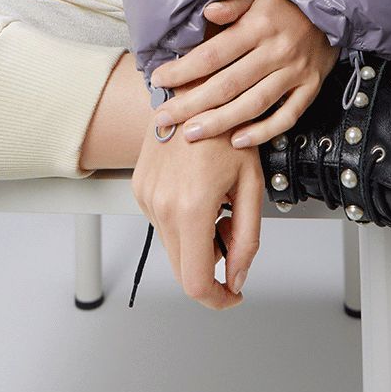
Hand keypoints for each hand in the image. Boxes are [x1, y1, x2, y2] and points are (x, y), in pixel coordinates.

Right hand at [131, 102, 261, 308]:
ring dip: (196, 241)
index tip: (233, 292)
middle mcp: (161, 207)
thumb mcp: (250, 185)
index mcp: (191, 208)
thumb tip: (238, 276)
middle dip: (211, 264)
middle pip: (183, 268)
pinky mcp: (140, 189)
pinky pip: (162, 223)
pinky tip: (197, 191)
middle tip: (230, 230)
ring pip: (172, 246)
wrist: (191, 93)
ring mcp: (147, 198)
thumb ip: (247, 238)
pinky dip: (182, 222)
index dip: (218, 298)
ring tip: (216, 202)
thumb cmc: (225, 129)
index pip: (196, 282)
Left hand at [150, 0, 340, 148]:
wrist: (333, 5)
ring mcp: (295, 72)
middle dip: (192, 104)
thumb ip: (232, 3)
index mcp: (258, 27)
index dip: (184, 70)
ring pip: (253, 105)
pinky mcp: (310, 88)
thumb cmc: (287, 1)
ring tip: (191, 134)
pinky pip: (286, 117)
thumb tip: (207, 11)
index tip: (159, 80)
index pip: (213, 54)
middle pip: (228, 85)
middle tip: (165, 118)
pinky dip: (262, 132)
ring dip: (220, 122)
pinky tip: (238, 141)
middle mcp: (276, 52)